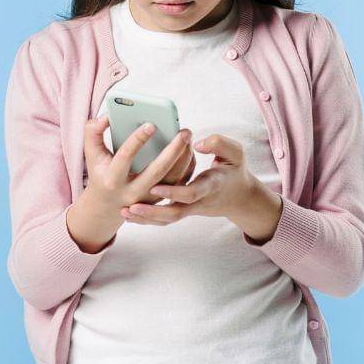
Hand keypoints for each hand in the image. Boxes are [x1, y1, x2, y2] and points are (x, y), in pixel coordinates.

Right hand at [82, 115, 195, 210]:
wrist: (106, 204)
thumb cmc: (100, 172)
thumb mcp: (91, 153)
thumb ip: (93, 131)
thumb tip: (107, 116)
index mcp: (112, 179)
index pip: (125, 157)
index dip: (137, 140)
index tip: (151, 124)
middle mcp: (131, 192)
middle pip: (156, 172)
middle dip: (172, 150)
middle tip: (184, 131)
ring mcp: (147, 199)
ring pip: (172, 181)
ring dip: (183, 158)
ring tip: (187, 137)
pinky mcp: (159, 200)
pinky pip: (178, 184)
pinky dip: (186, 167)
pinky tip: (188, 150)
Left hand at [119, 133, 258, 224]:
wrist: (239, 197)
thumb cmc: (234, 171)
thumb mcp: (235, 154)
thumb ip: (220, 144)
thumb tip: (198, 143)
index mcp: (211, 186)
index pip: (191, 193)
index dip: (173, 192)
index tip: (155, 187)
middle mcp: (199, 201)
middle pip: (175, 213)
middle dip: (152, 212)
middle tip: (130, 206)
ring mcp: (190, 209)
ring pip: (167, 220)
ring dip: (146, 219)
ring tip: (124, 212)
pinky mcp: (183, 210)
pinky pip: (164, 220)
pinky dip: (147, 220)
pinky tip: (130, 214)